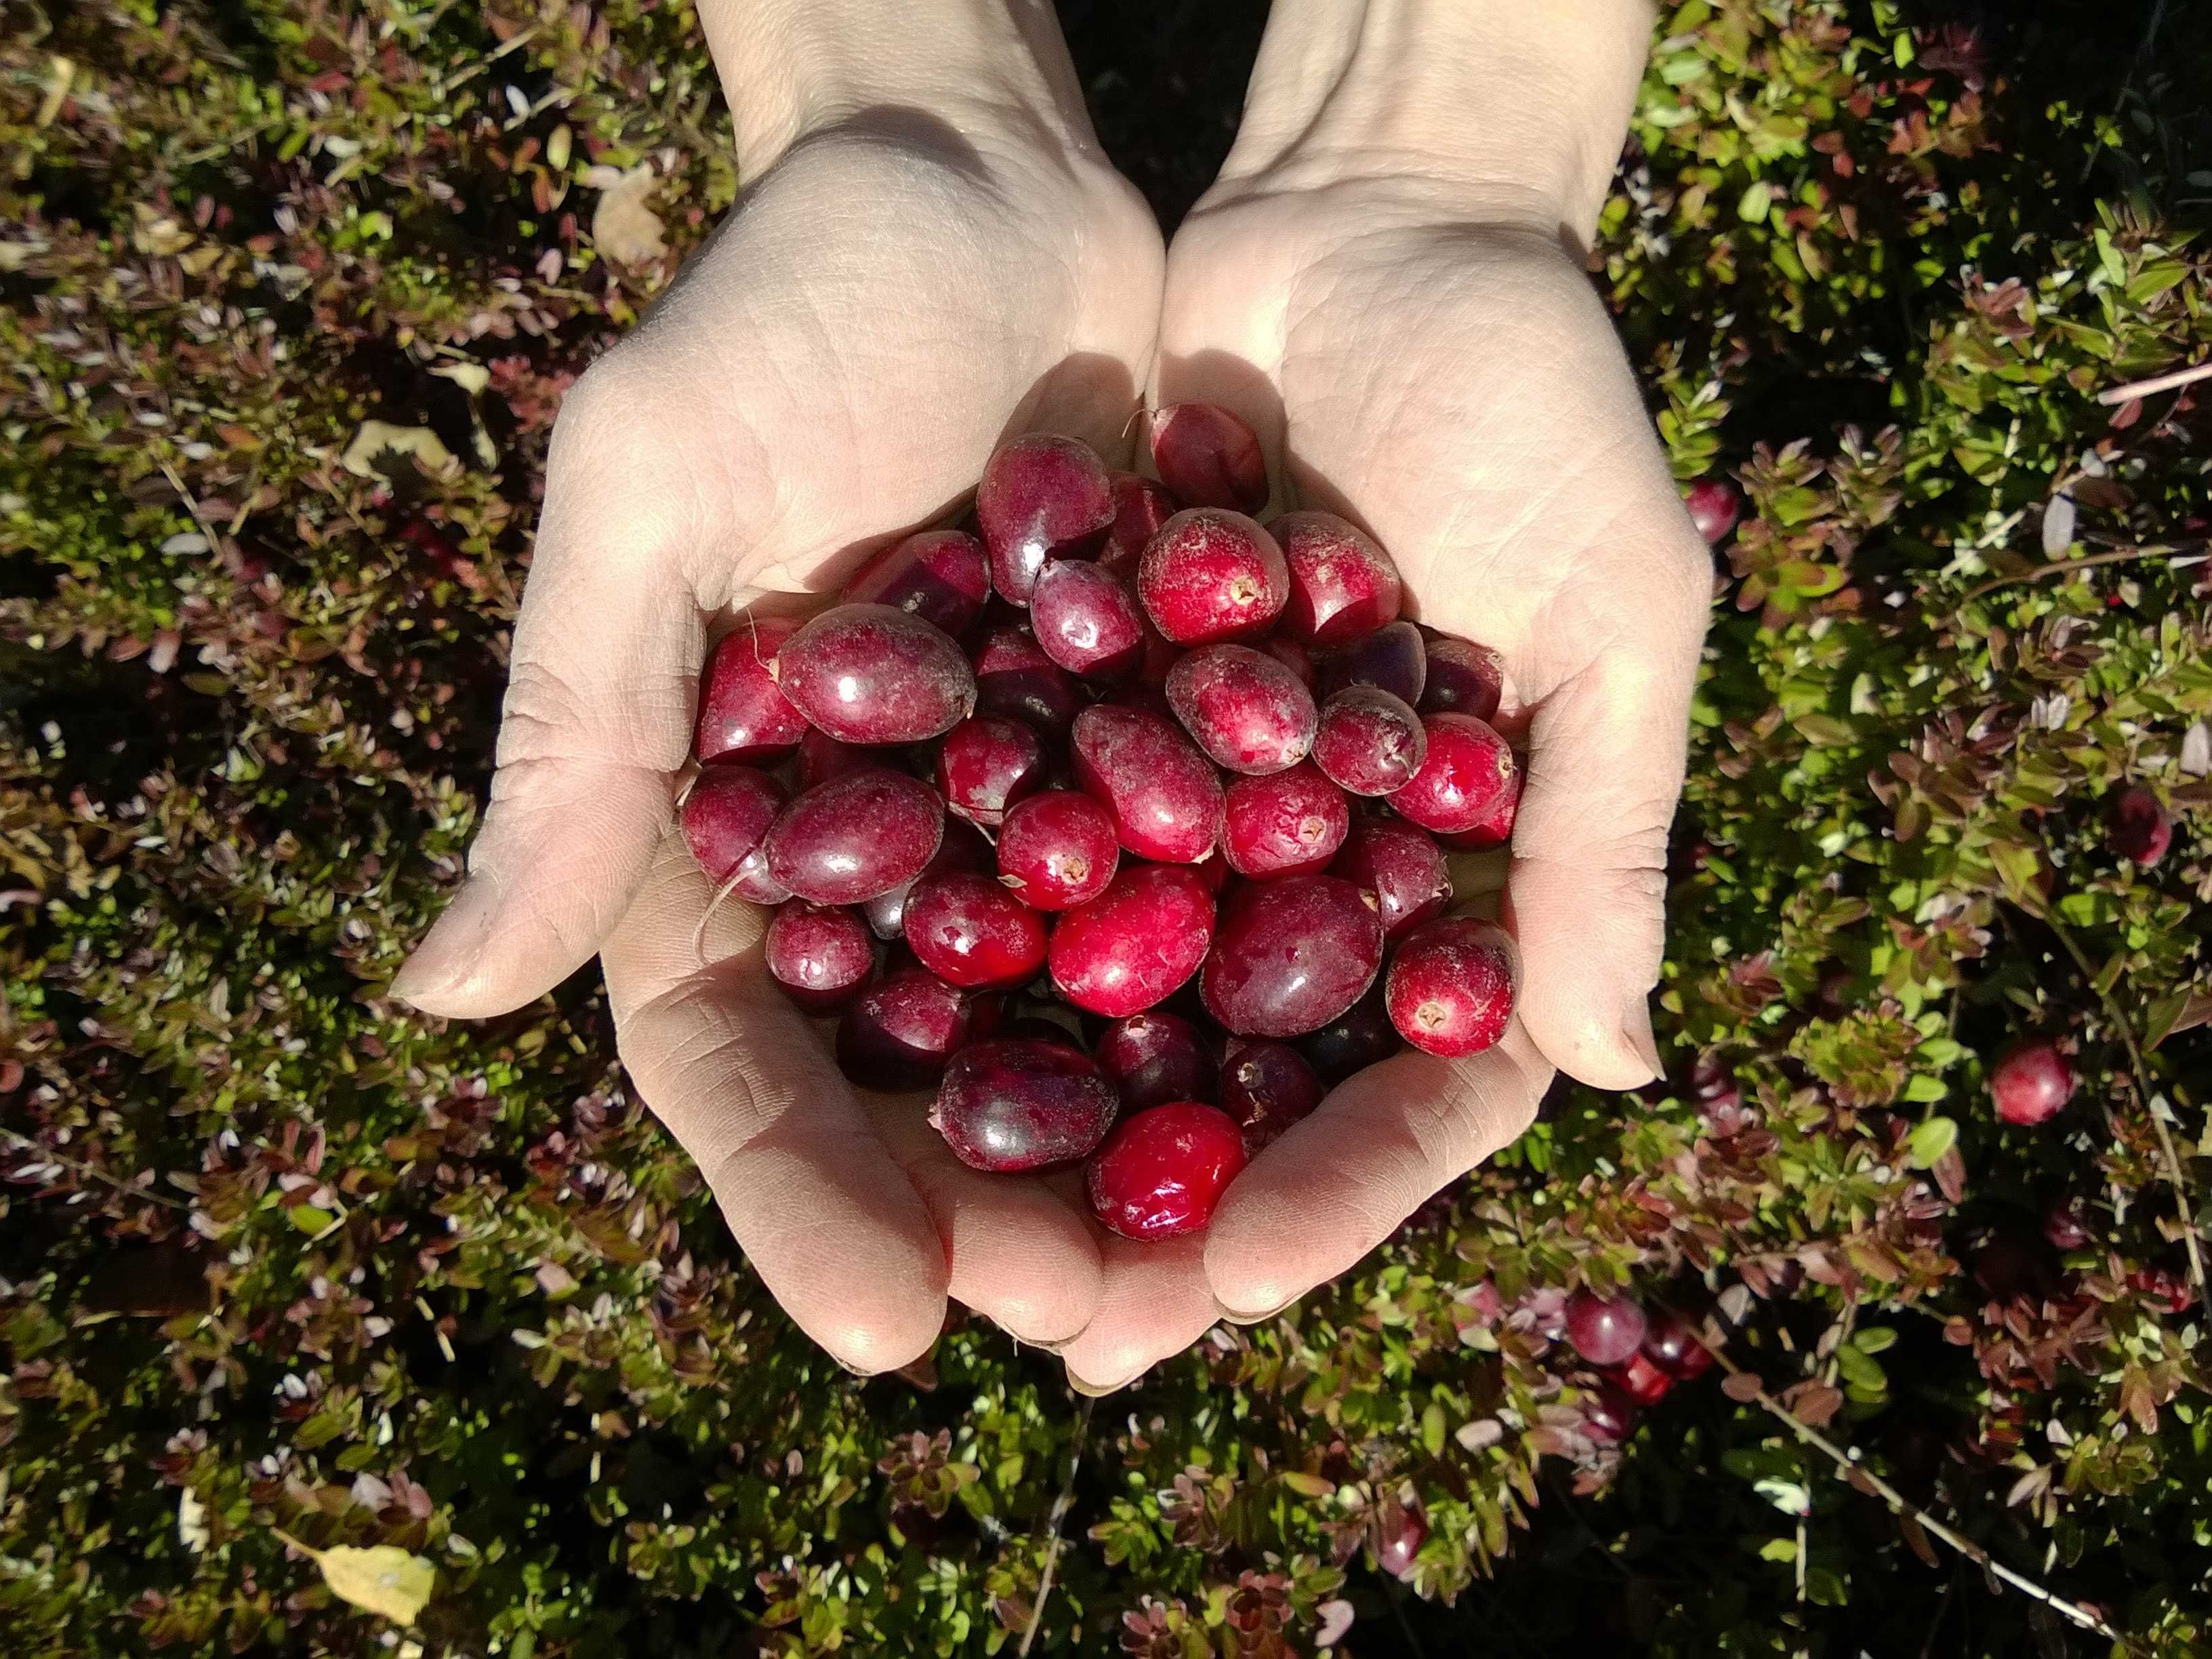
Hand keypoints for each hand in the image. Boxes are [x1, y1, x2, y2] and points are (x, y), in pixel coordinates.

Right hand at [394, 2, 1164, 1371]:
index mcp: (719, 834)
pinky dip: (1250, 1007)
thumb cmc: (775, 314)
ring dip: (1137, 1166)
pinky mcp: (1153, 758)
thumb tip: (439, 999)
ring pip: (1067, 1038)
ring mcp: (1017, 820)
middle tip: (1090, 1329)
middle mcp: (870, 861)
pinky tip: (1320, 1103)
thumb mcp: (648, 499)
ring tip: (1215, 1282)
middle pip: (913, 1089)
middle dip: (992, 1222)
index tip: (884, 1329)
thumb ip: (570, 742)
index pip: (737, 1062)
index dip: (799, 1201)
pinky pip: (1203, 907)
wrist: (976, 185)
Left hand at [1055, 0, 1706, 1377]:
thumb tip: (1621, 1071)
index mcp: (1459, 877)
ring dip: (1037, 1122)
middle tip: (1062, 1328)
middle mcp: (1314, 867)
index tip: (1238, 1278)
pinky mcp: (1080, 714)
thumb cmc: (1543, 403)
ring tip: (941, 1241)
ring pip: (1114, 1003)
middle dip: (1160, 1209)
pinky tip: (858, 1031)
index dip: (1336, 1190)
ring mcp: (1190, 801)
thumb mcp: (1613, 610)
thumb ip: (1601, 834)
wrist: (1374, 222)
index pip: (1418, 1085)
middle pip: (1245, 1083)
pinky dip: (951, 934)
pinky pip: (1015, 849)